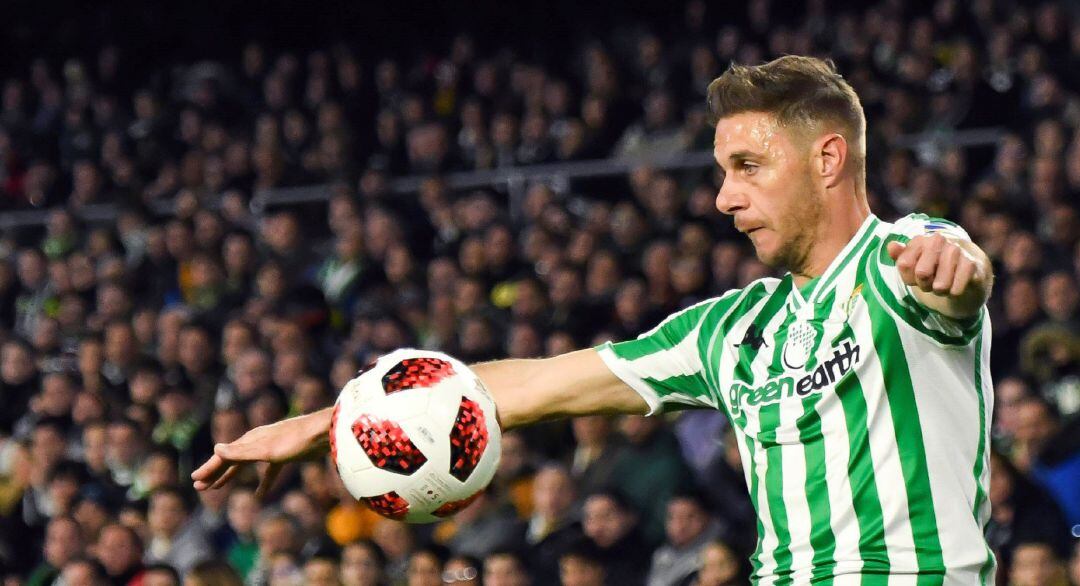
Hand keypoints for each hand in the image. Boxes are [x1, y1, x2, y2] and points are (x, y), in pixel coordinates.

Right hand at [191, 407, 332, 498]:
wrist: (325, 432)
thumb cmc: (295, 441)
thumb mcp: (266, 450)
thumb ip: (242, 452)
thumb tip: (216, 448)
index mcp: (250, 440)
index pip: (223, 455)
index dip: (208, 468)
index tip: (194, 480)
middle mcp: (257, 442)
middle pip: (231, 459)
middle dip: (215, 472)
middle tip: (199, 486)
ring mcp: (271, 448)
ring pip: (246, 465)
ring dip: (231, 475)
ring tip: (217, 487)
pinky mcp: (286, 455)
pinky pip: (268, 471)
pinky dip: (262, 482)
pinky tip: (260, 495)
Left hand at [886, 234, 981, 296]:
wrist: (966, 271)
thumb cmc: (934, 268)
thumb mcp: (913, 265)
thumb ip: (900, 257)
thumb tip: (892, 246)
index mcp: (920, 240)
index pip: (904, 264)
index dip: (908, 278)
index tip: (915, 277)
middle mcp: (938, 240)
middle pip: (922, 273)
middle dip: (924, 285)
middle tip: (930, 283)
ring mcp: (957, 250)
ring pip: (940, 284)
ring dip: (940, 291)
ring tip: (943, 285)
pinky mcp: (973, 264)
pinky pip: (957, 289)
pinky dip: (954, 293)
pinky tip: (956, 287)